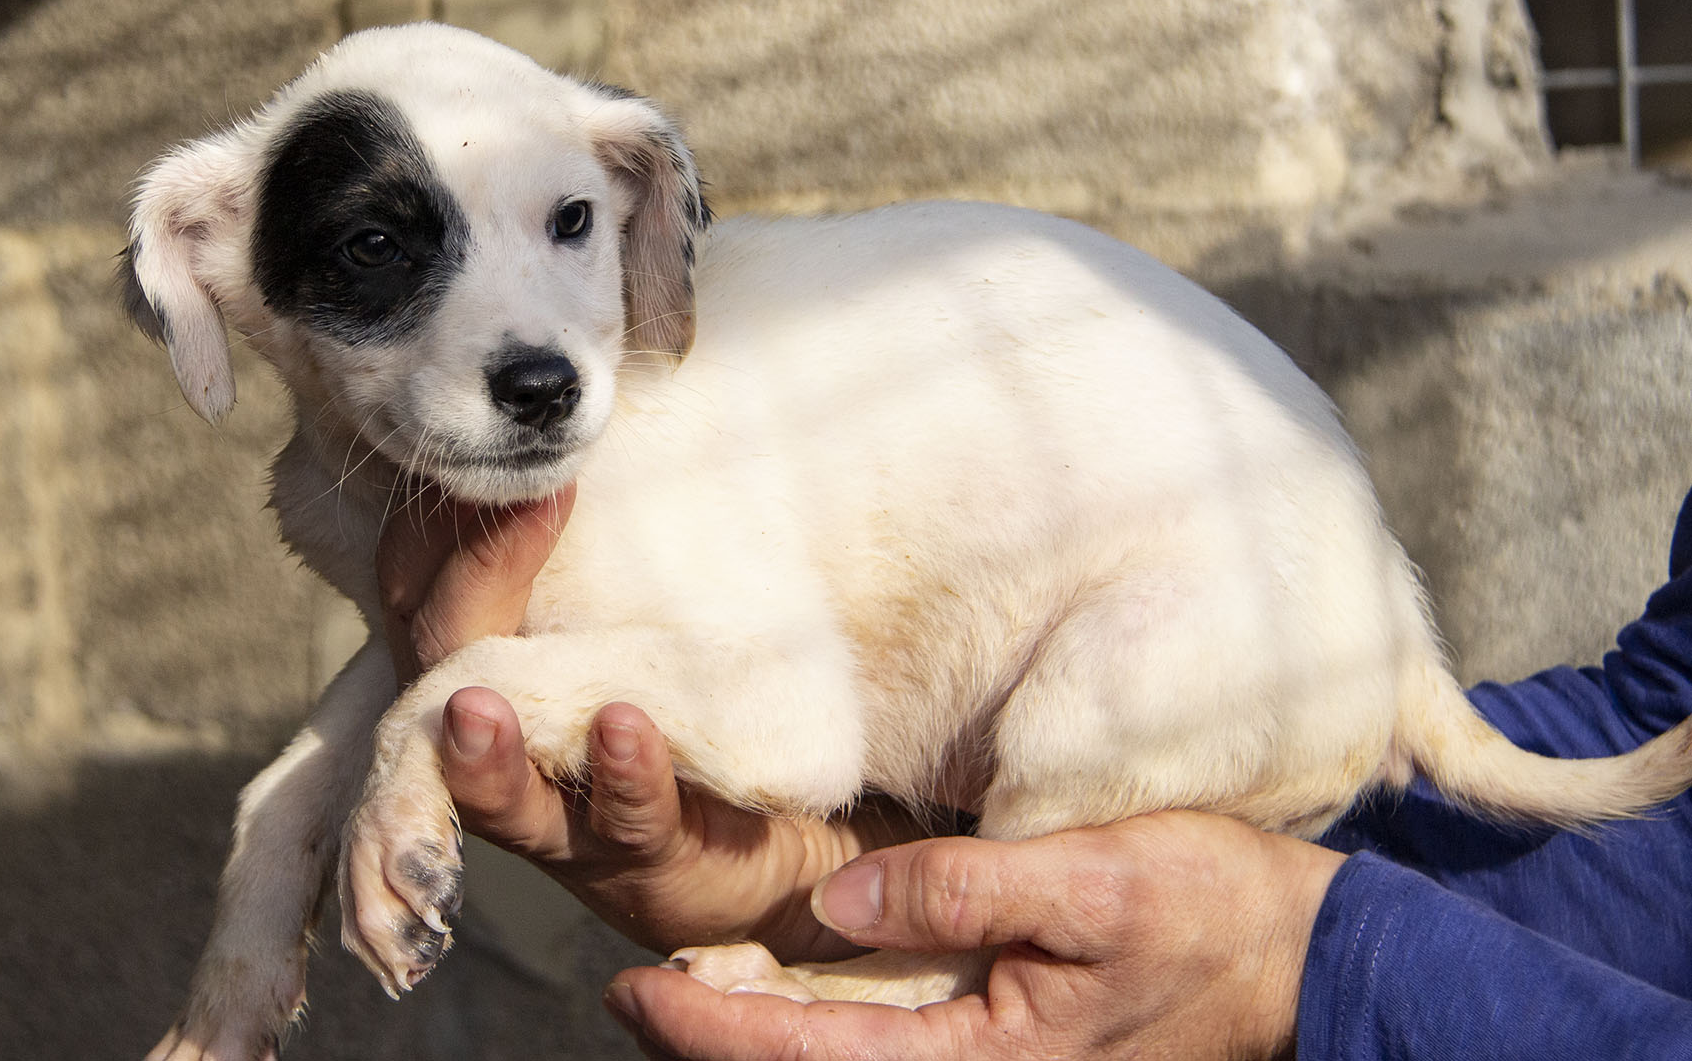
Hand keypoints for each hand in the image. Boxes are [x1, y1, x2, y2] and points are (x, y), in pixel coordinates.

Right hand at [374, 488, 925, 963]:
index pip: (419, 577)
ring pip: (492, 786)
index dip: (436, 514)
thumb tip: (648, 339)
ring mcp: (564, 809)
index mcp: (491, 655)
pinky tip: (626, 726)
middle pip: (436, 667)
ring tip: (479, 702)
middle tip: (520, 500)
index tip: (496, 446)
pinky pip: (622, 823)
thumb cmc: (700, 683)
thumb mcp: (642, 589)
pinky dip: (622, 775)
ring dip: (481, 748)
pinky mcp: (643, 861)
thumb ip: (619, 503)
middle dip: (457, 590)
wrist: (794, 821)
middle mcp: (504, 735)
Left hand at [603, 811, 1345, 1060]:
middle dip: (711, 1038)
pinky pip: (880, 1037)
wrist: (1302, 958)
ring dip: (753, 1030)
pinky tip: (773, 978)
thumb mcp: (1093, 884)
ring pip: (838, 1057)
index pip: (813, 1056)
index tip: (633, 989)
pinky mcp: (995, 1033)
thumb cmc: (1208, 913)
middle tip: (625, 987)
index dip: (712, 1028)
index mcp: (985, 1060)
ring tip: (670, 988)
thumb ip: (965, 892)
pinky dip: (812, 1014)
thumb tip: (840, 895)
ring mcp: (983, 1057)